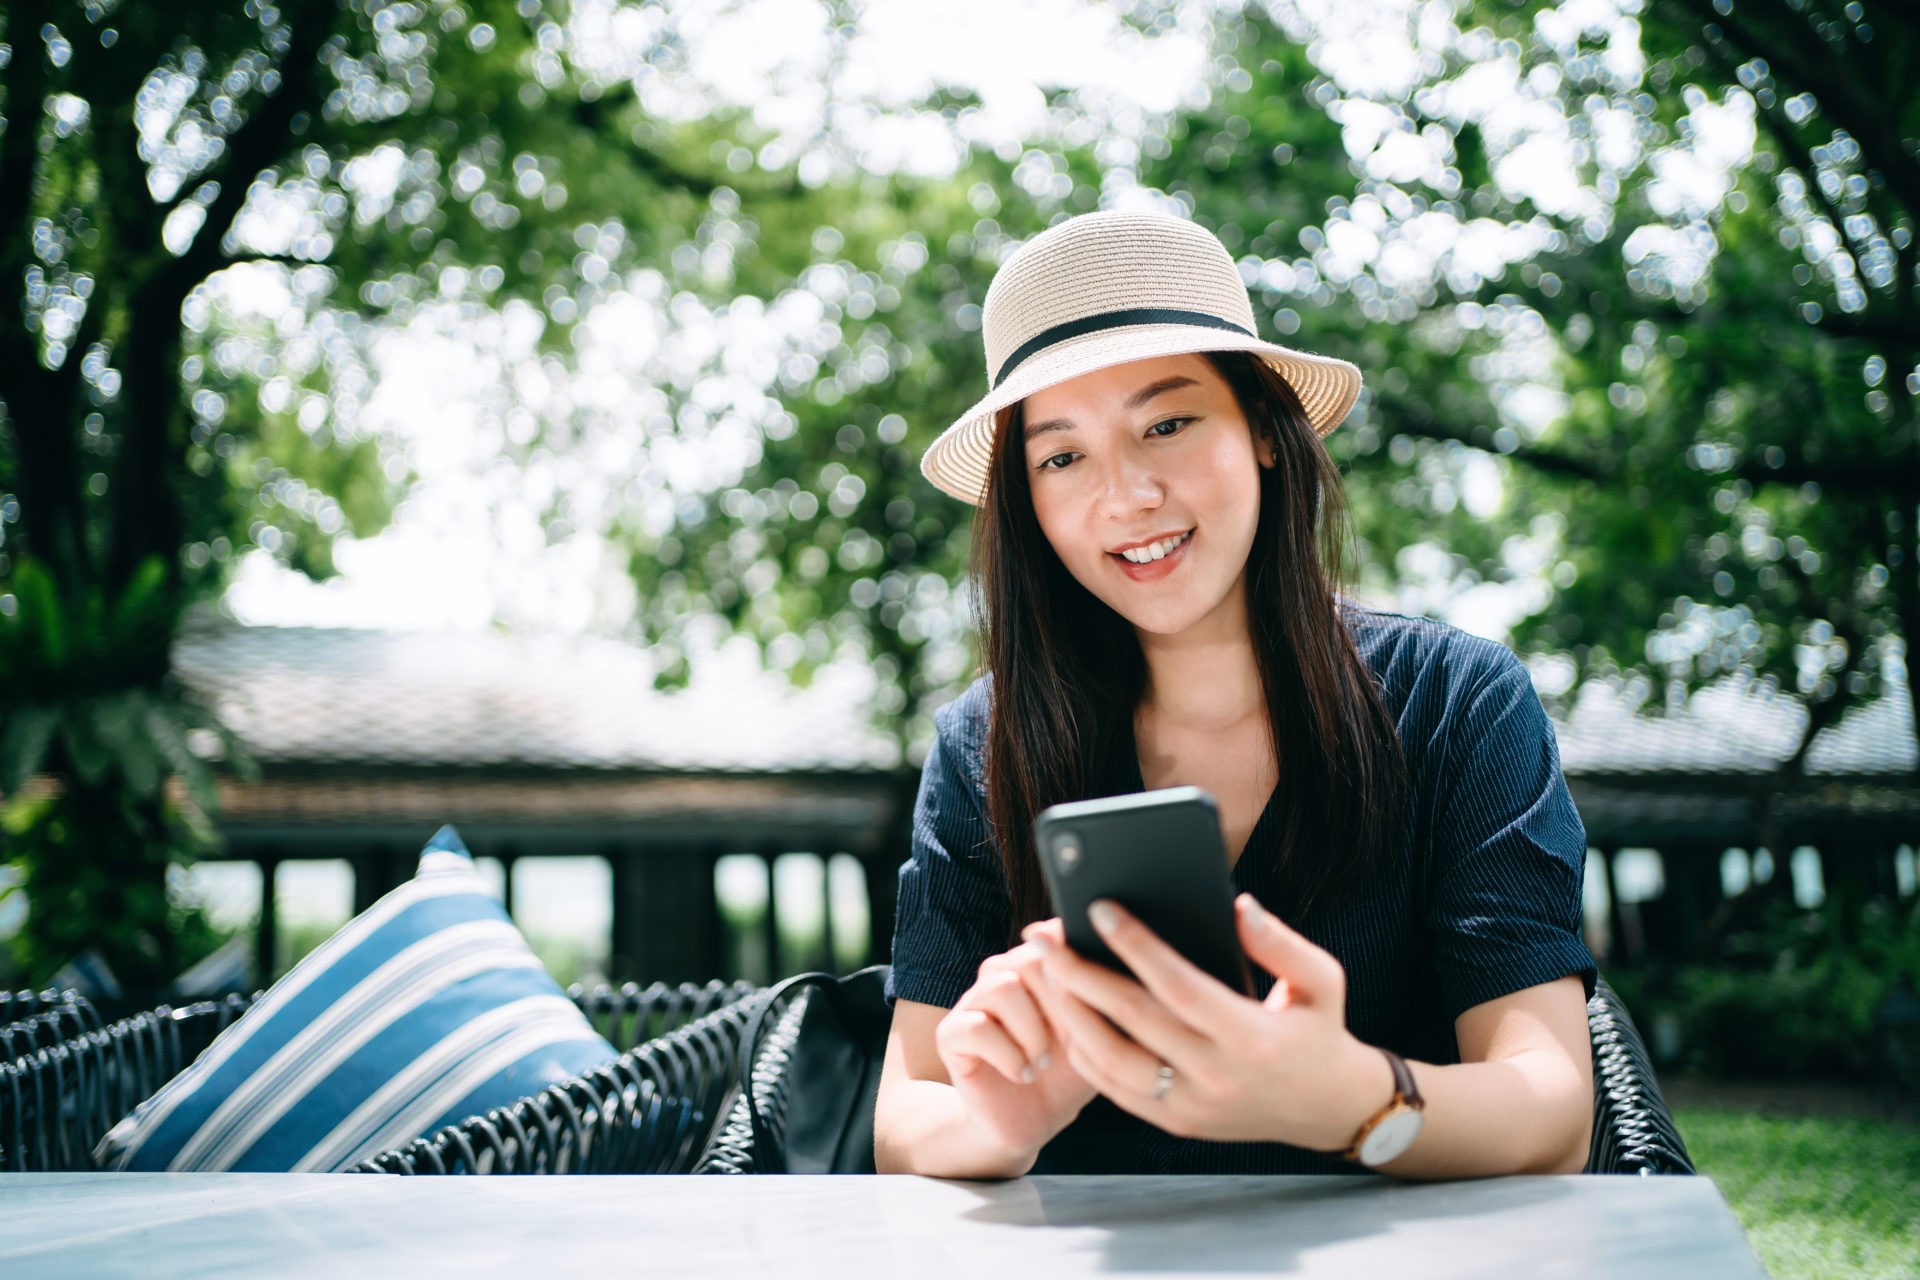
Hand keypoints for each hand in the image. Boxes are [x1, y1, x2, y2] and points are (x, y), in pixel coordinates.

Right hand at [934, 938, 1099, 1163]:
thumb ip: (1095, 990)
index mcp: (1036, 966)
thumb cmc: (1069, 1073)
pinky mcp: (951, 1034)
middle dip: (1058, 1007)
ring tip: (1042, 1062)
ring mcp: (973, 1002)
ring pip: (1002, 988)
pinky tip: (1021, 1074)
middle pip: (1029, 958)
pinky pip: (976, 1028)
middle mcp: (1001, 975)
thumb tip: (1096, 950)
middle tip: (1068, 1042)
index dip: (1076, 975)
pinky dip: (1008, 1056)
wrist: (1036, 1121)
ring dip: (1032, 1033)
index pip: (1053, 938)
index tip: (1087, 1011)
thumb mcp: (1095, 1032)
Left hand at [1026, 894, 1388, 1150]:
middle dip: (1080, 973)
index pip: (1179, 986)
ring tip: (1048, 971)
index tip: (1099, 908)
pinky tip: (1068, 1012)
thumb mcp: (1322, 981)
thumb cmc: (1318, 1030)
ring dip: (1072, 1013)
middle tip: (1043, 937)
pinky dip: (1085, 1051)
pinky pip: (1115, 1089)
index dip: (1136, 946)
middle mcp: (1218, 1077)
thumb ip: (1281, 943)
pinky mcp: (1176, 1122)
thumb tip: (1237, 906)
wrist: (1328, 1108)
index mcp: (1252, 1038)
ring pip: (1111, 1060)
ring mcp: (1192, 1107)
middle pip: (1132, 1021)